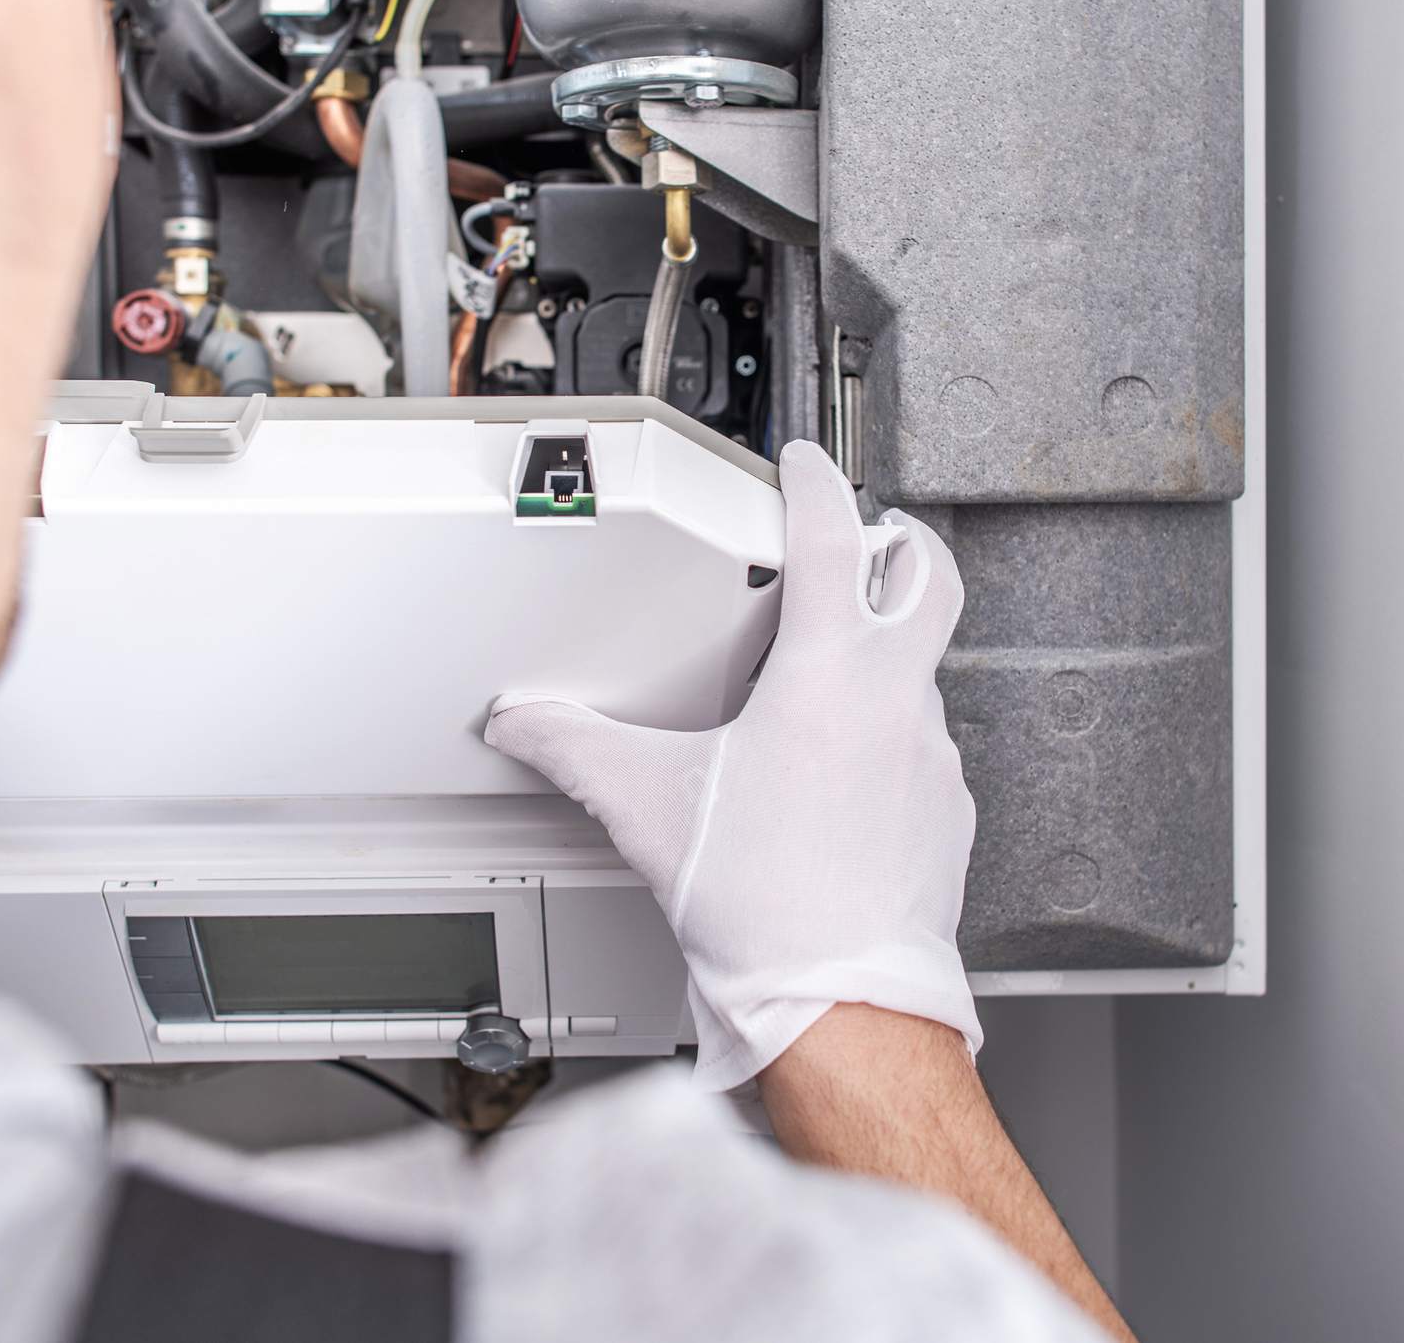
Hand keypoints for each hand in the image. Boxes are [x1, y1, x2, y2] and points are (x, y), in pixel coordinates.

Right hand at [485, 440, 980, 1089]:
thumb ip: (574, 750)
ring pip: (923, 670)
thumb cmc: (765, 909)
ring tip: (822, 680)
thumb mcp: (647, 809)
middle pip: (930, 579)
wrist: (841, 1004)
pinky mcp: (946, 811)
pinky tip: (839, 774)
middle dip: (903, 541)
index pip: (838, 540)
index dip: (819, 484)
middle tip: (869, 536)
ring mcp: (933, 758)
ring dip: (883, 653)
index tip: (808, 466)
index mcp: (827, 679)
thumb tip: (524, 724)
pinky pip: (924, 745)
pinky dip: (887, 733)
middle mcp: (895, 704)